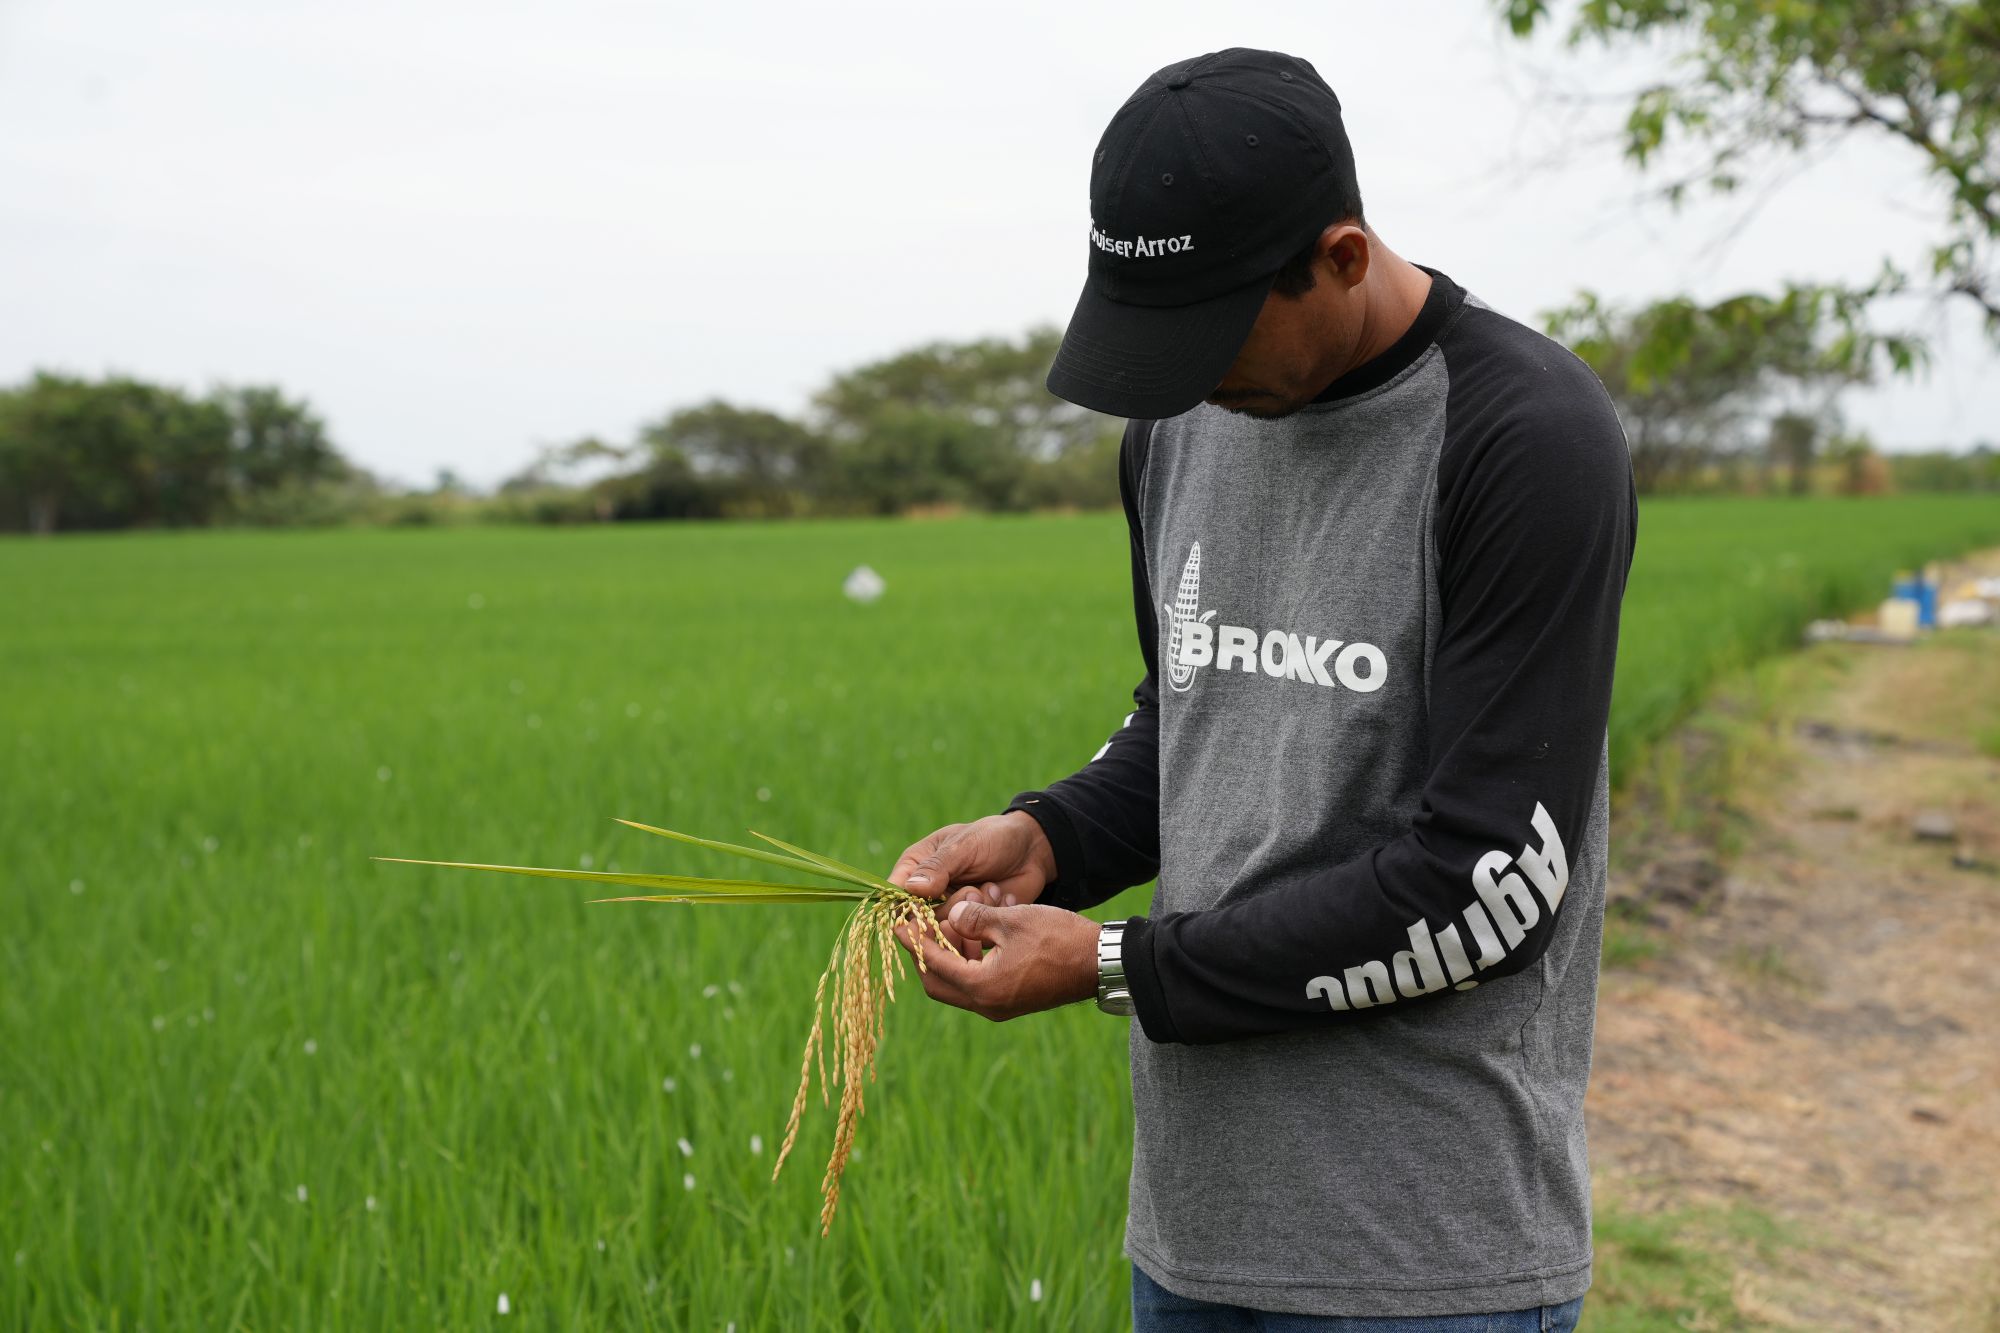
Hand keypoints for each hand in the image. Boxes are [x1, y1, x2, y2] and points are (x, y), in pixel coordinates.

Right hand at [886, 812, 1057, 959]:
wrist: (1031, 851)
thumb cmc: (993, 838)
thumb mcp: (964, 846)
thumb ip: (938, 867)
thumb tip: (911, 889)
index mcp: (915, 868)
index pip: (895, 896)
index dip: (907, 908)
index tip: (927, 910)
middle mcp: (927, 895)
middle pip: (920, 922)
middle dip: (950, 909)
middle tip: (974, 890)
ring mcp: (949, 912)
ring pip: (945, 933)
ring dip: (972, 913)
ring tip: (991, 890)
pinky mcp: (971, 927)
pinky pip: (970, 940)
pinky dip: (988, 922)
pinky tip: (1002, 900)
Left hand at [891, 899, 1099, 1021]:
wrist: (1101, 963)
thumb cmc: (1059, 938)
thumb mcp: (1011, 919)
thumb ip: (973, 918)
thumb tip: (951, 915)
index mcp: (982, 986)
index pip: (932, 964)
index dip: (912, 941)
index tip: (896, 922)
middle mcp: (987, 1005)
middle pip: (937, 984)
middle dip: (925, 955)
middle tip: (920, 926)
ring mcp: (1000, 1007)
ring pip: (957, 986)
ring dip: (948, 958)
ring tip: (955, 926)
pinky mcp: (1012, 1002)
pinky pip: (976, 987)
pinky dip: (967, 965)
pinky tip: (976, 938)